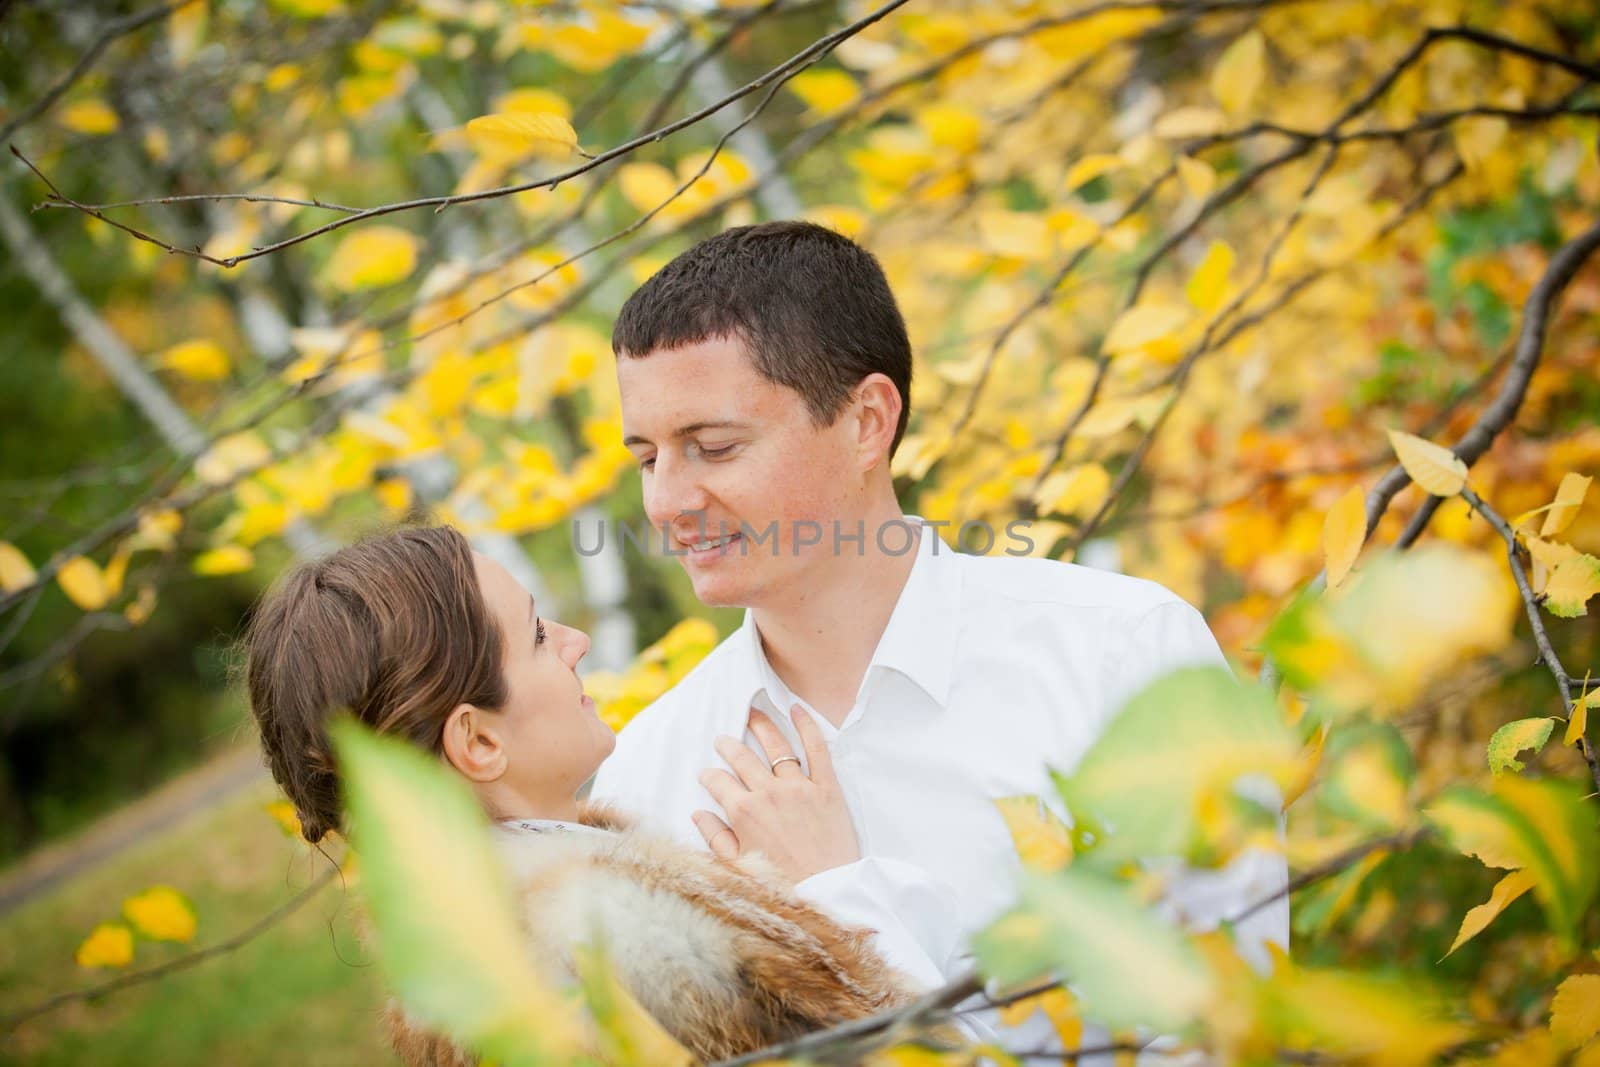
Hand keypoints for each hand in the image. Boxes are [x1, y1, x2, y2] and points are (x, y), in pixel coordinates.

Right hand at [693, 705, 860, 882]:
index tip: (707, 774)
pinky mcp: (826, 787)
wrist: (827, 893)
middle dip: (729, 745)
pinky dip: (806, 726)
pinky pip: (817, 749)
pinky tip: (796, 709)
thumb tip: (698, 813)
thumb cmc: (780, 884)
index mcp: (743, 812)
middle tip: (723, 738)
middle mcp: (768, 793)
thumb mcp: (738, 865)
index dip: (709, 775)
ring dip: (762, 727)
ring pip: (776, 746)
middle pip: (742, 757)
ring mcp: (799, 787)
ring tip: (753, 714)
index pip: (718, 781)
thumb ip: (715, 837)